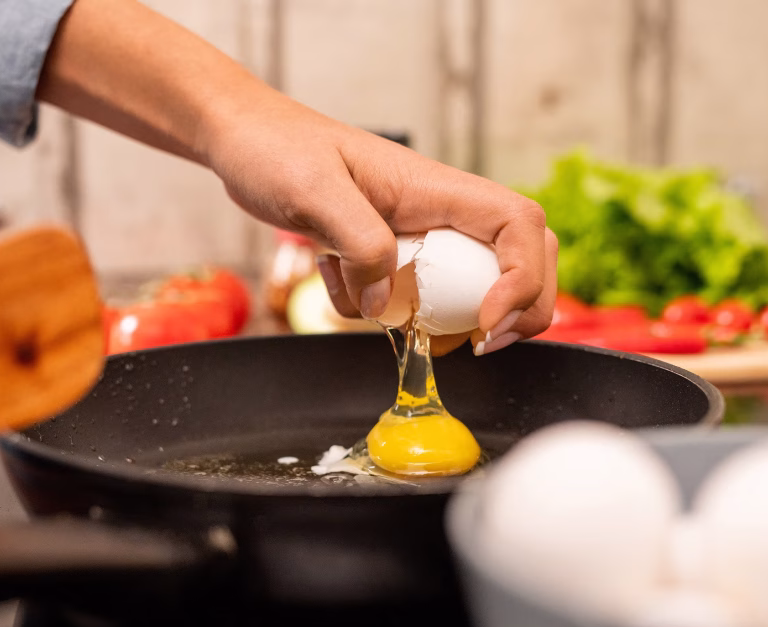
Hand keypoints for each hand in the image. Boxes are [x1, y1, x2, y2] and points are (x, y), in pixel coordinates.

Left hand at [39, 0, 555, 354]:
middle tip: (481, 343)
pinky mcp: (389, 254)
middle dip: (517, 307)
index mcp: (436, 189)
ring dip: (441, 318)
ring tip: (390, 317)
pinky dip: (381, 310)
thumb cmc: (277, 150)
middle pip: (519, 258)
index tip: (488, 323)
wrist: (244, 143)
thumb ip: (361, 245)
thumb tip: (386, 304)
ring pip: (468, 287)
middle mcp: (439, 213)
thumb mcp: (314, 193)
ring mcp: (418, 235)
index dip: (523, 279)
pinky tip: (335, 281)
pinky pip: (407, 296)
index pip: (518, 227)